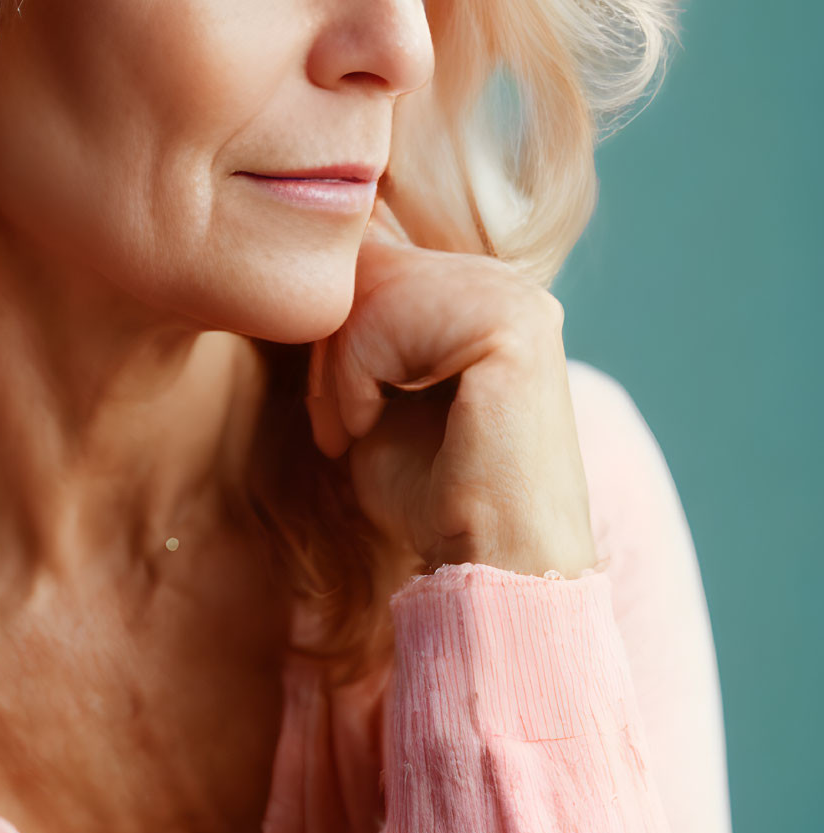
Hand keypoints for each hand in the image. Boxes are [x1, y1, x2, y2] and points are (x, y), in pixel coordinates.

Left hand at [306, 196, 598, 586]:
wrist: (488, 569)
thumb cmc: (428, 497)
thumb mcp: (378, 391)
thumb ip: (360, 329)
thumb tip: (320, 270)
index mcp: (484, 296)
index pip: (375, 264)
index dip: (334, 335)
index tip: (336, 415)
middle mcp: (506, 284)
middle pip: (368, 268)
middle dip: (331, 351)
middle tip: (337, 427)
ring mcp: (512, 297)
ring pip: (369, 290)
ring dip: (339, 373)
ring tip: (356, 432)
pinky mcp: (507, 324)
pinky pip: (380, 320)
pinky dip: (354, 382)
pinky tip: (373, 429)